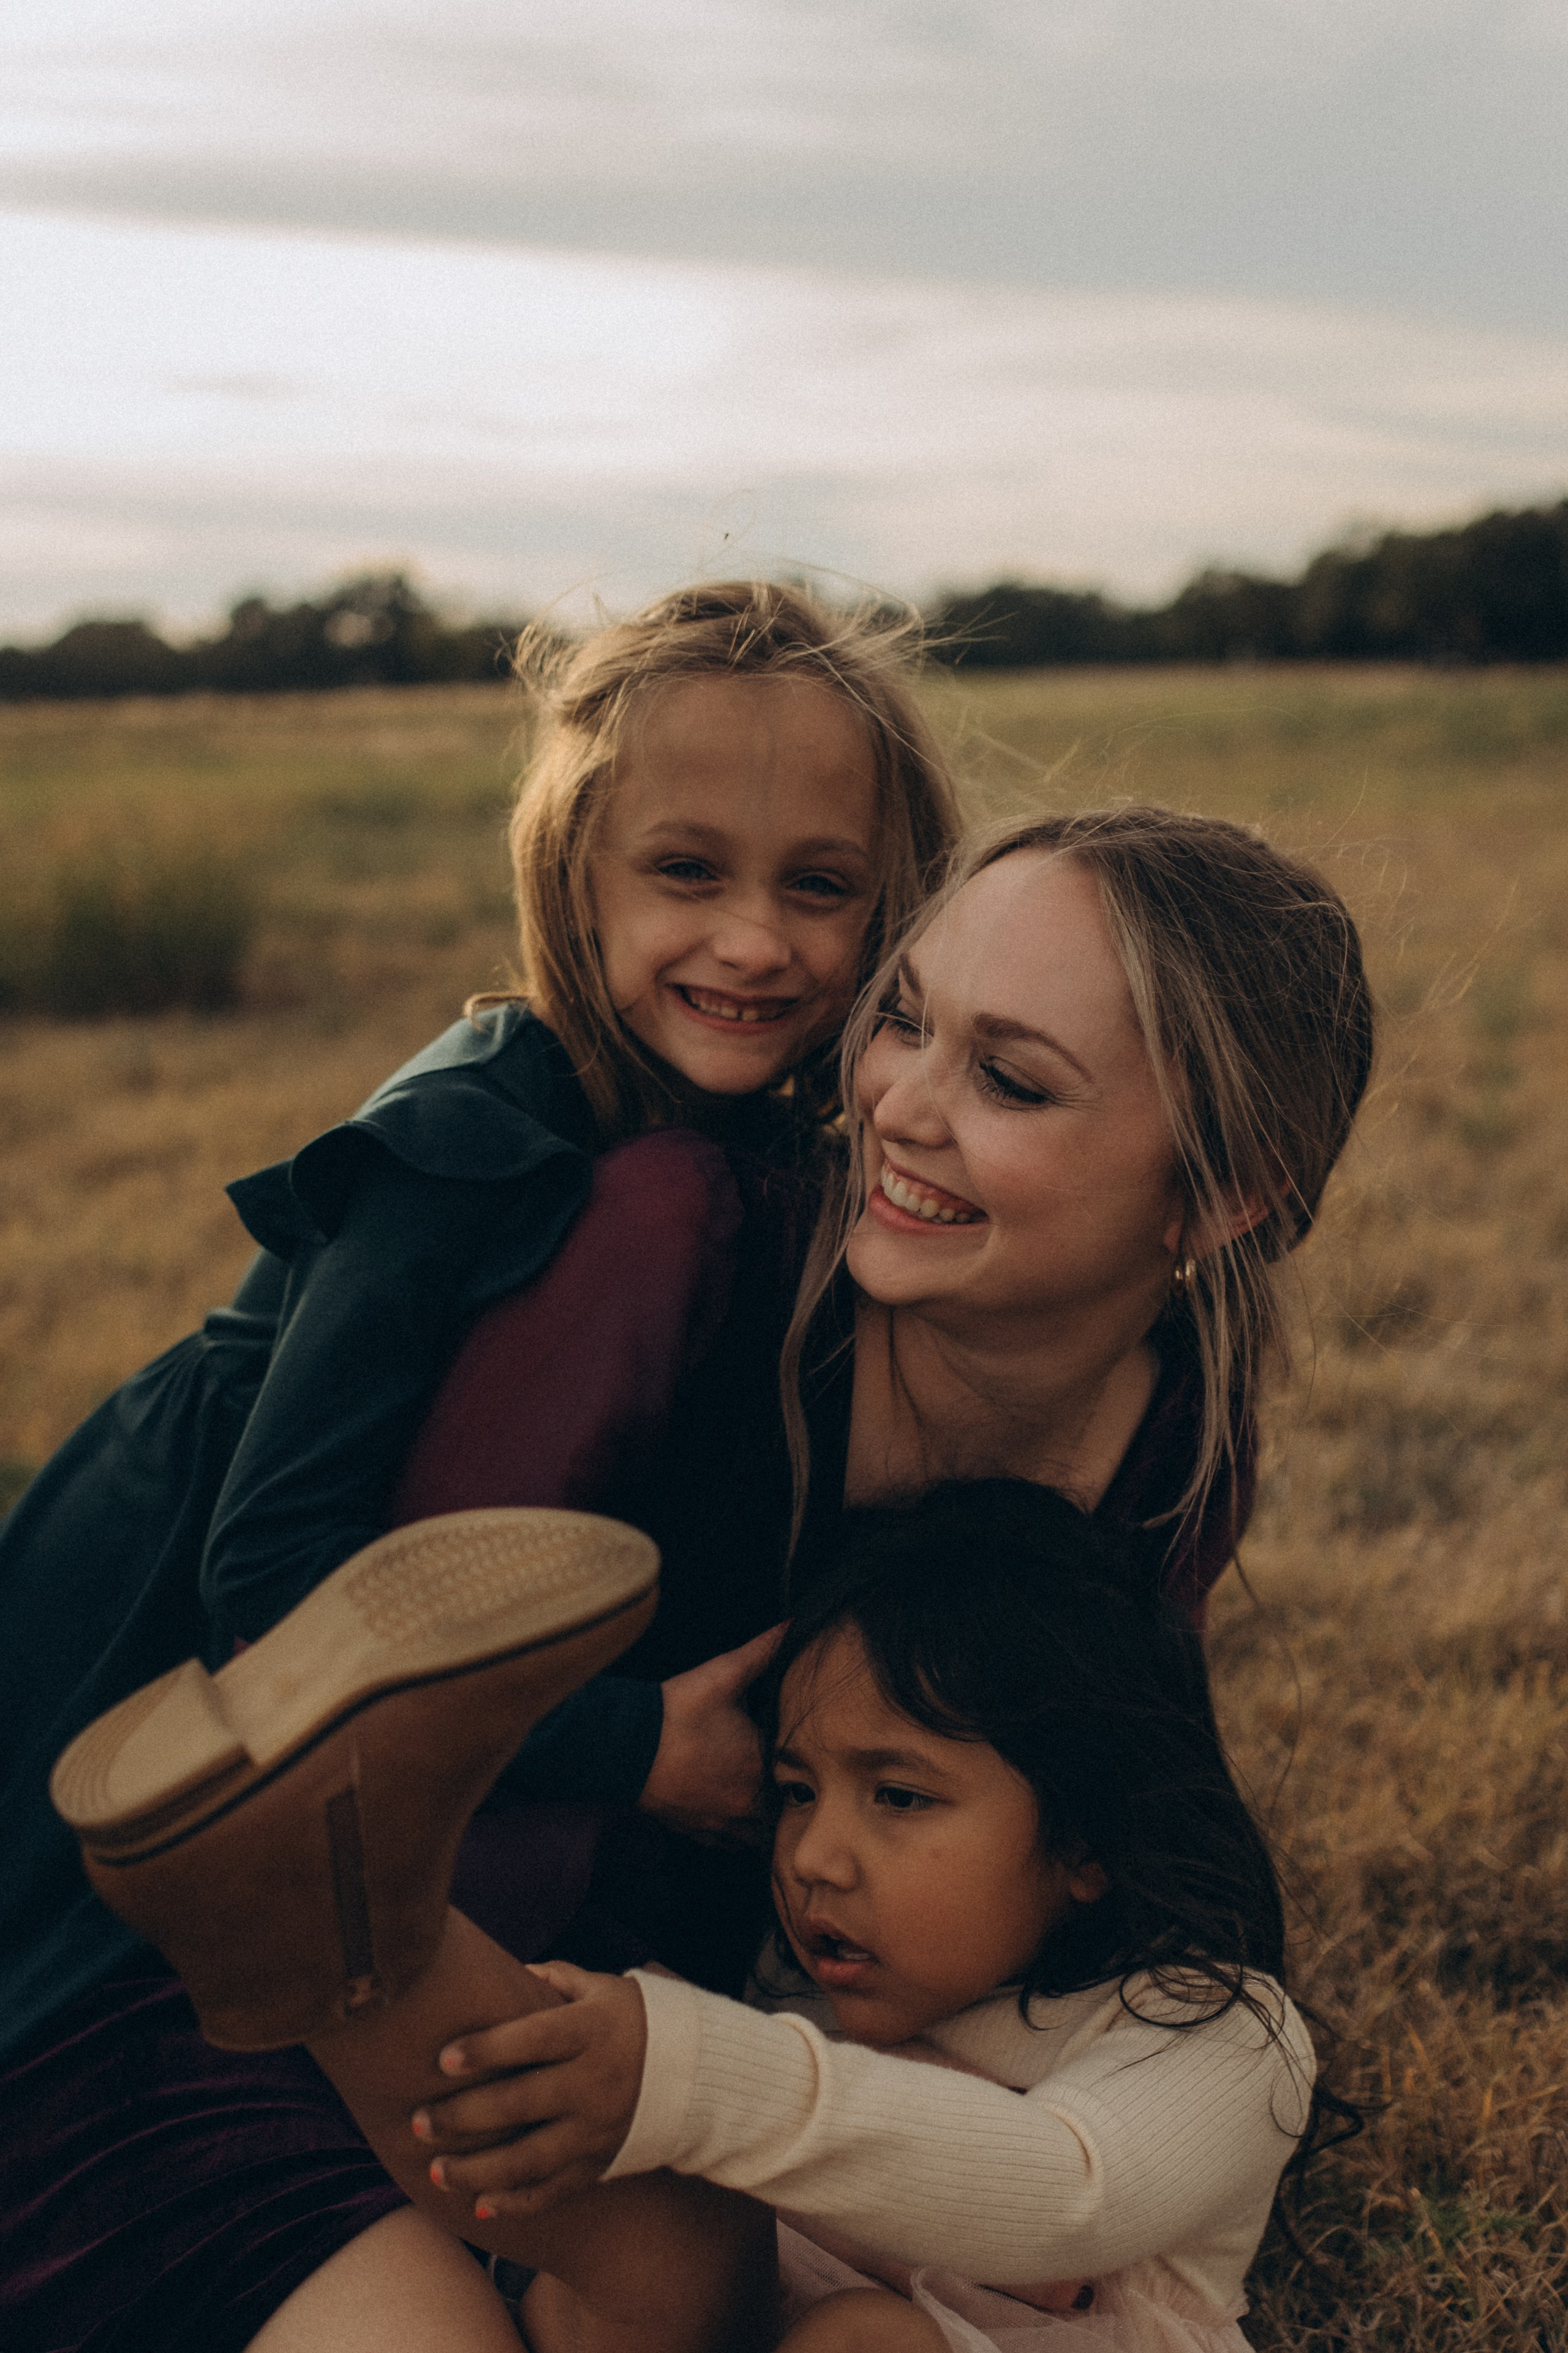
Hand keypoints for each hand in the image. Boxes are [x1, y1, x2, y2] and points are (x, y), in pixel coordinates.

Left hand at [413, 1961, 647, 2219]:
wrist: (693, 2072)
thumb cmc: (631, 2019)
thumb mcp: (600, 1988)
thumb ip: (552, 1979)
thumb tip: (501, 1970)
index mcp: (590, 2031)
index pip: (533, 2039)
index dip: (487, 2049)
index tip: (442, 2059)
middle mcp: (593, 2082)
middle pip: (520, 2103)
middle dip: (464, 2116)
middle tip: (419, 2122)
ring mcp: (597, 2129)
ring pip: (530, 2159)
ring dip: (478, 2170)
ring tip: (436, 2171)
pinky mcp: (600, 2162)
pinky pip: (554, 2190)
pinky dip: (517, 2202)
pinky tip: (480, 2206)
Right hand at [637, 1623, 785, 1842]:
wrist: (622, 1746)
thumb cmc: (675, 1711)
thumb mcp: (723, 1675)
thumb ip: (762, 1651)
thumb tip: (792, 1625)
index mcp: (759, 1769)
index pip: (797, 1776)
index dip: (801, 1765)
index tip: (805, 1753)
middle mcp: (744, 1805)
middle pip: (780, 1812)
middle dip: (784, 1796)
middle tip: (786, 1778)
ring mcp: (717, 1824)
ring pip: (754, 1835)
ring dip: (760, 1819)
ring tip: (760, 1796)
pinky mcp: (692, 1831)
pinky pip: (724, 1843)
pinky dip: (731, 1831)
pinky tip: (728, 1809)